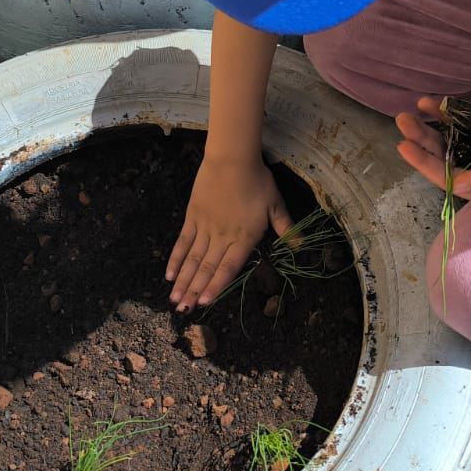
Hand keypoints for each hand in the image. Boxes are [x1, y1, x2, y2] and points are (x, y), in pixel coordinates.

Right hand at [166, 154, 291, 311]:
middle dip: (194, 291)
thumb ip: (287, 228)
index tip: (205, 303)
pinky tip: (169, 274)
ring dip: (183, 280)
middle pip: (207, 268)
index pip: (228, 268)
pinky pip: (183, 242)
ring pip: (193, 259)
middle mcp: (222, 236)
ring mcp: (205, 227)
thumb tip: (302, 247)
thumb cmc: (257, 181)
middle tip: (183, 310)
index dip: (216, 286)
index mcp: (244, 237)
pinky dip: (176, 259)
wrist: (232, 159)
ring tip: (174, 299)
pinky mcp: (193, 217)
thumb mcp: (276, 205)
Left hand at [395, 97, 470, 206]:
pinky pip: (467, 123)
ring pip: (452, 139)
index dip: (424, 163)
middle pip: (444, 157)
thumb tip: (456, 186)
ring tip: (410, 111)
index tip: (404, 146)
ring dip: (431, 127)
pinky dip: (451, 114)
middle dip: (422, 141)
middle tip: (402, 121)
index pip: (447, 177)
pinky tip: (434, 103)